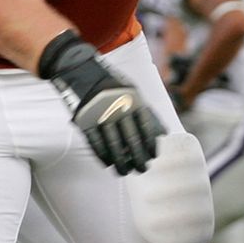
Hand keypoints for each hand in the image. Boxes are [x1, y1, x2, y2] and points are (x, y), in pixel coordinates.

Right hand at [39, 30, 164, 173]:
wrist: (80, 71)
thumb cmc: (110, 85)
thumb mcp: (132, 91)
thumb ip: (146, 111)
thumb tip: (163, 133)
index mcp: (132, 99)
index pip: (145, 126)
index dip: (150, 144)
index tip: (152, 156)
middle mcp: (118, 107)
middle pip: (131, 139)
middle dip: (138, 157)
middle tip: (142, 169)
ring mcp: (101, 114)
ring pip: (113, 144)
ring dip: (120, 161)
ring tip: (124, 171)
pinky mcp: (84, 119)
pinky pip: (95, 142)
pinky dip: (102, 155)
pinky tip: (108, 163)